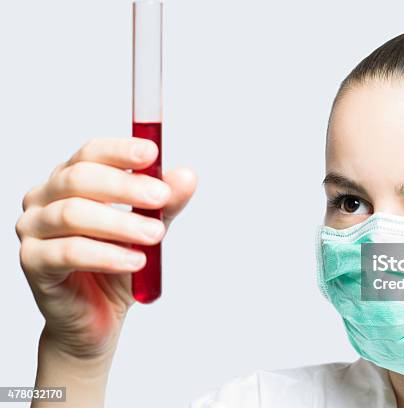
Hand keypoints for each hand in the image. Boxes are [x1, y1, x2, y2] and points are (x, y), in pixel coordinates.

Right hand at [16, 138, 196, 358]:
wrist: (98, 316)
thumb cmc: (118, 265)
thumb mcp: (149, 229)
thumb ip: (165, 204)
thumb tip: (187, 176)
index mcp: (70, 180)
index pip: (91, 153)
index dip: (120, 151)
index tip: (152, 153)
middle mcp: (44, 198)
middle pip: (79, 178)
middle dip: (126, 186)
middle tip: (161, 198)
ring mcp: (32, 229)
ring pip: (72, 214)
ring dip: (121, 224)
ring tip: (155, 236)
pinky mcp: (32, 262)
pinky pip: (68, 252)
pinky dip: (107, 255)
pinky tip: (136, 262)